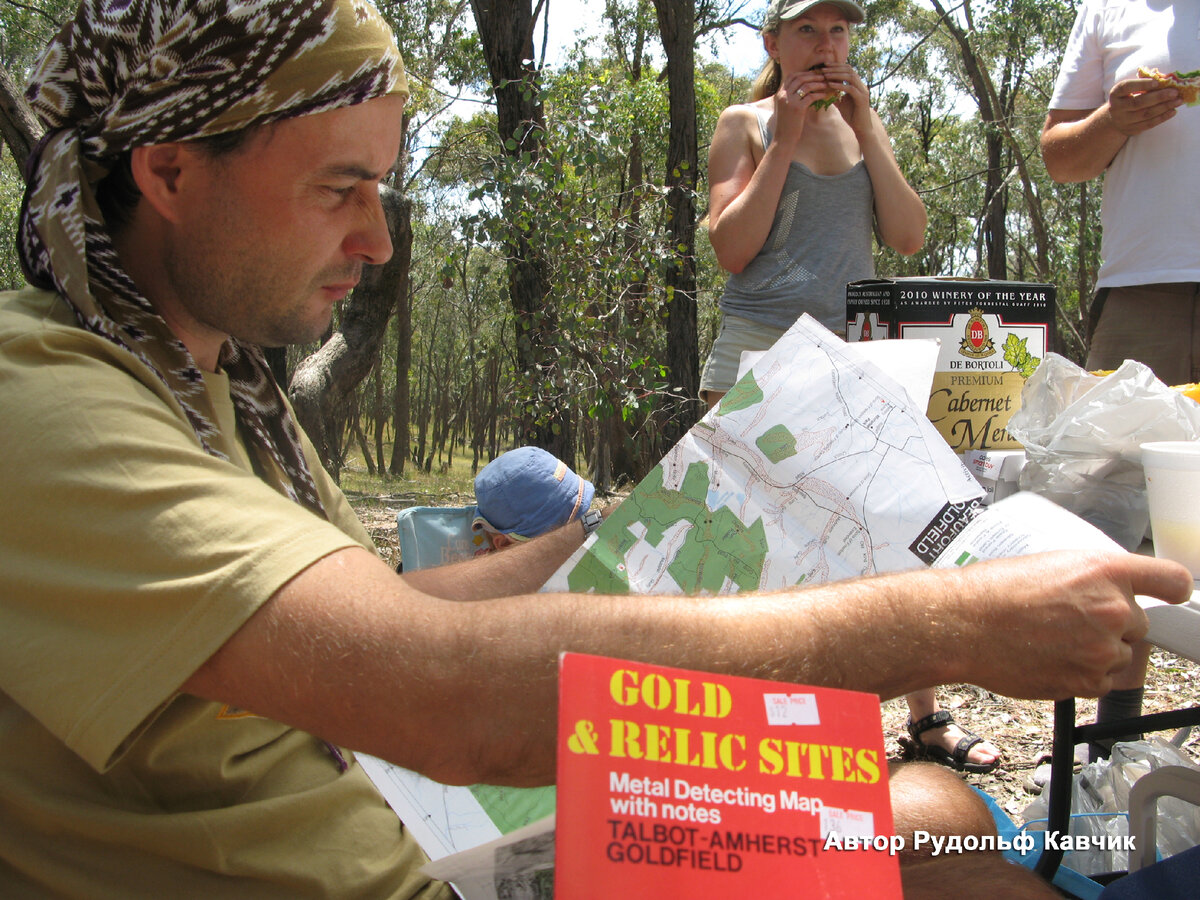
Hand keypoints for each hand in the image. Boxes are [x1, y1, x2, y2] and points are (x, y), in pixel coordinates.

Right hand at [772, 70, 826, 145]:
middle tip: (823, 76)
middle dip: (813, 75)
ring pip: (806, 85)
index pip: (791, 76)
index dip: (804, 73)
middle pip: (799, 77)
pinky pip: (811, 96)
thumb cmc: (786, 125)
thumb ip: (791, 98)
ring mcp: (789, 101)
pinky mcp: (797, 108)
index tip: (814, 74)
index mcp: (780, 94)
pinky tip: (825, 95)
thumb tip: (804, 90)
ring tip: (826, 84)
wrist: (783, 139)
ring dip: (818, 83)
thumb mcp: (786, 108)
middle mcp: (783, 95)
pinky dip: (819, 94)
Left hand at [813, 63, 871, 132]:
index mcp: (857, 85)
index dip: (836, 66)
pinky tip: (830, 85)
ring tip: (825, 75)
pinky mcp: (862, 98)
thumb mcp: (841, 104)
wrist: (862, 128)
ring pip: (850, 77)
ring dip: (836, 75)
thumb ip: (835, 96)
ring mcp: (863, 91)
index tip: (825, 66)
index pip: (848, 69)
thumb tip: (824, 91)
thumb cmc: (852, 116)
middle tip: (823, 68)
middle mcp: (861, 85)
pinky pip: (850, 88)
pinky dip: (840, 85)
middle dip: (835, 68)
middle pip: (849, 70)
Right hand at [948, 550, 1191, 699]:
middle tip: (1071, 622)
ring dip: (1097, 653)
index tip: (1170, 596)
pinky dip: (1081, 675)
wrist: (962, 624)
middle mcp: (1113, 608)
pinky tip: (1049, 658)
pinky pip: (1101, 681)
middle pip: (1140, 625)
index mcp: (1105, 570)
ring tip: (1053, 641)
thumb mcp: (1050, 564)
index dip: (1172, 591)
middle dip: (1112, 626)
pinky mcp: (1088, 681)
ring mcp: (1103, 649)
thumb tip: (1112, 594)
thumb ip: (1092, 580)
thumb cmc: (992, 591)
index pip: (1172, 580)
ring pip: (1121, 656)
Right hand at [1106, 75, 1181, 135]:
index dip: (1141, 84)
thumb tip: (1164, 79)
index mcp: (1115, 93)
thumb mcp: (1130, 88)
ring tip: (1178, 101)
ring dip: (1164, 107)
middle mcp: (1116, 108)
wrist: (1114, 118)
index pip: (1127, 87)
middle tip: (1175, 92)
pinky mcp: (1130, 130)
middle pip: (1139, 102)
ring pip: (1146, 114)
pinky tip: (1173, 111)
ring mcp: (1123, 121)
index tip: (1157, 82)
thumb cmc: (1128, 97)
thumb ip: (1143, 83)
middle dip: (1159, 97)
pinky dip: (1162, 117)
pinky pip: (1148, 124)